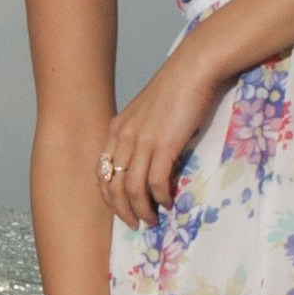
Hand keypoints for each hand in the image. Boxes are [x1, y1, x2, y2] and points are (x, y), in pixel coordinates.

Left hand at [95, 35, 235, 227]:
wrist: (191, 70)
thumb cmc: (175, 90)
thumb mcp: (148, 114)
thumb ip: (142, 136)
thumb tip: (149, 162)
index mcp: (117, 130)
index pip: (102, 172)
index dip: (109, 196)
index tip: (120, 209)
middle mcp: (124, 138)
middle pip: (114, 186)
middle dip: (121, 210)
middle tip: (134, 224)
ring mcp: (143, 142)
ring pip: (133, 189)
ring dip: (142, 210)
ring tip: (152, 220)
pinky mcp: (164, 145)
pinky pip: (156, 182)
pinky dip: (160, 197)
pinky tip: (168, 202)